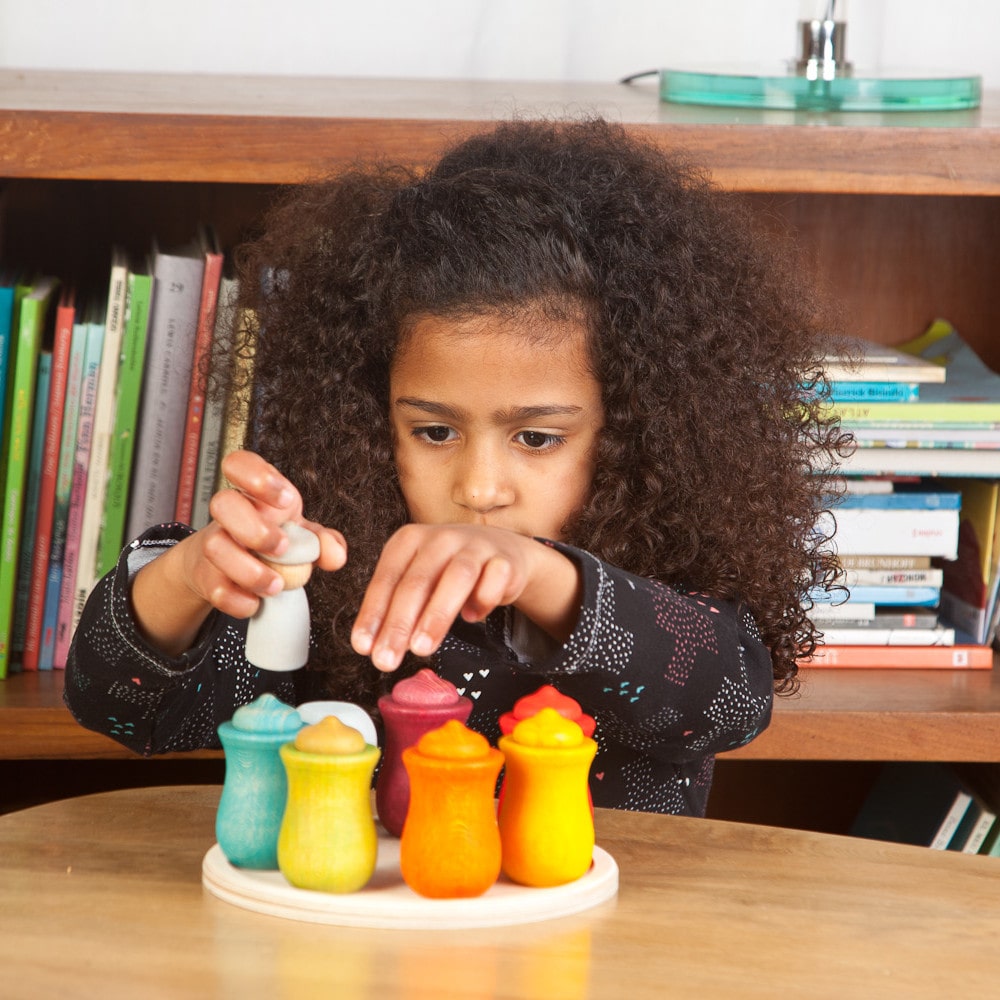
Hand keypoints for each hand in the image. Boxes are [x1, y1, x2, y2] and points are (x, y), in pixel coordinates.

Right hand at [190, 450, 346, 617]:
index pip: (239, 463)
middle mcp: (228, 514)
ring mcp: (213, 544)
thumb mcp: (302, 536)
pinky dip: (237, 600)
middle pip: (222, 502)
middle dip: (255, 529)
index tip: (286, 501)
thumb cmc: (270, 540)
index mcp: (255, 494)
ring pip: (215, 547)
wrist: (225, 568)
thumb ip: (324, 541)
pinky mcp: (204, 576)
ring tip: (276, 585)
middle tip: (282, 549)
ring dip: (250, 571)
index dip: (258, 477)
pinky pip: (213, 587)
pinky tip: (256, 602)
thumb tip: (334, 554)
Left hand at [350, 524, 576, 671]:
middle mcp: (440, 538)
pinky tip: (472, 617)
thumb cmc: (448, 571)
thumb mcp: (418, 581)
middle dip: (399, 624)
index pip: (386, 579)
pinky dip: (483, 601)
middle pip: (417, 582)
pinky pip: (494, 581)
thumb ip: (396, 608)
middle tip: (386, 659)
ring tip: (421, 648)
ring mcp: (475, 546)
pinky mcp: (505, 560)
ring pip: (456, 578)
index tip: (363, 647)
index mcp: (410, 540)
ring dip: (436, 616)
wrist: (501, 552)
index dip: (373, 614)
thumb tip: (372, 645)